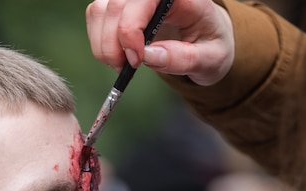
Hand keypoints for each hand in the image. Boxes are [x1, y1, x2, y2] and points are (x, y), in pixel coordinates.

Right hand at [86, 0, 234, 85]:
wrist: (205, 39)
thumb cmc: (210, 45)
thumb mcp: (209, 59)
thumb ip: (182, 59)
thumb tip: (149, 57)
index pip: (143, 0)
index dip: (131, 30)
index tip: (136, 61)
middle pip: (115, 6)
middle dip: (113, 44)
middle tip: (125, 69)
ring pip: (99, 10)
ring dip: (103, 44)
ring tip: (122, 64)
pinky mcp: (118, 4)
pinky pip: (95, 17)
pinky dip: (100, 42)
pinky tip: (118, 55)